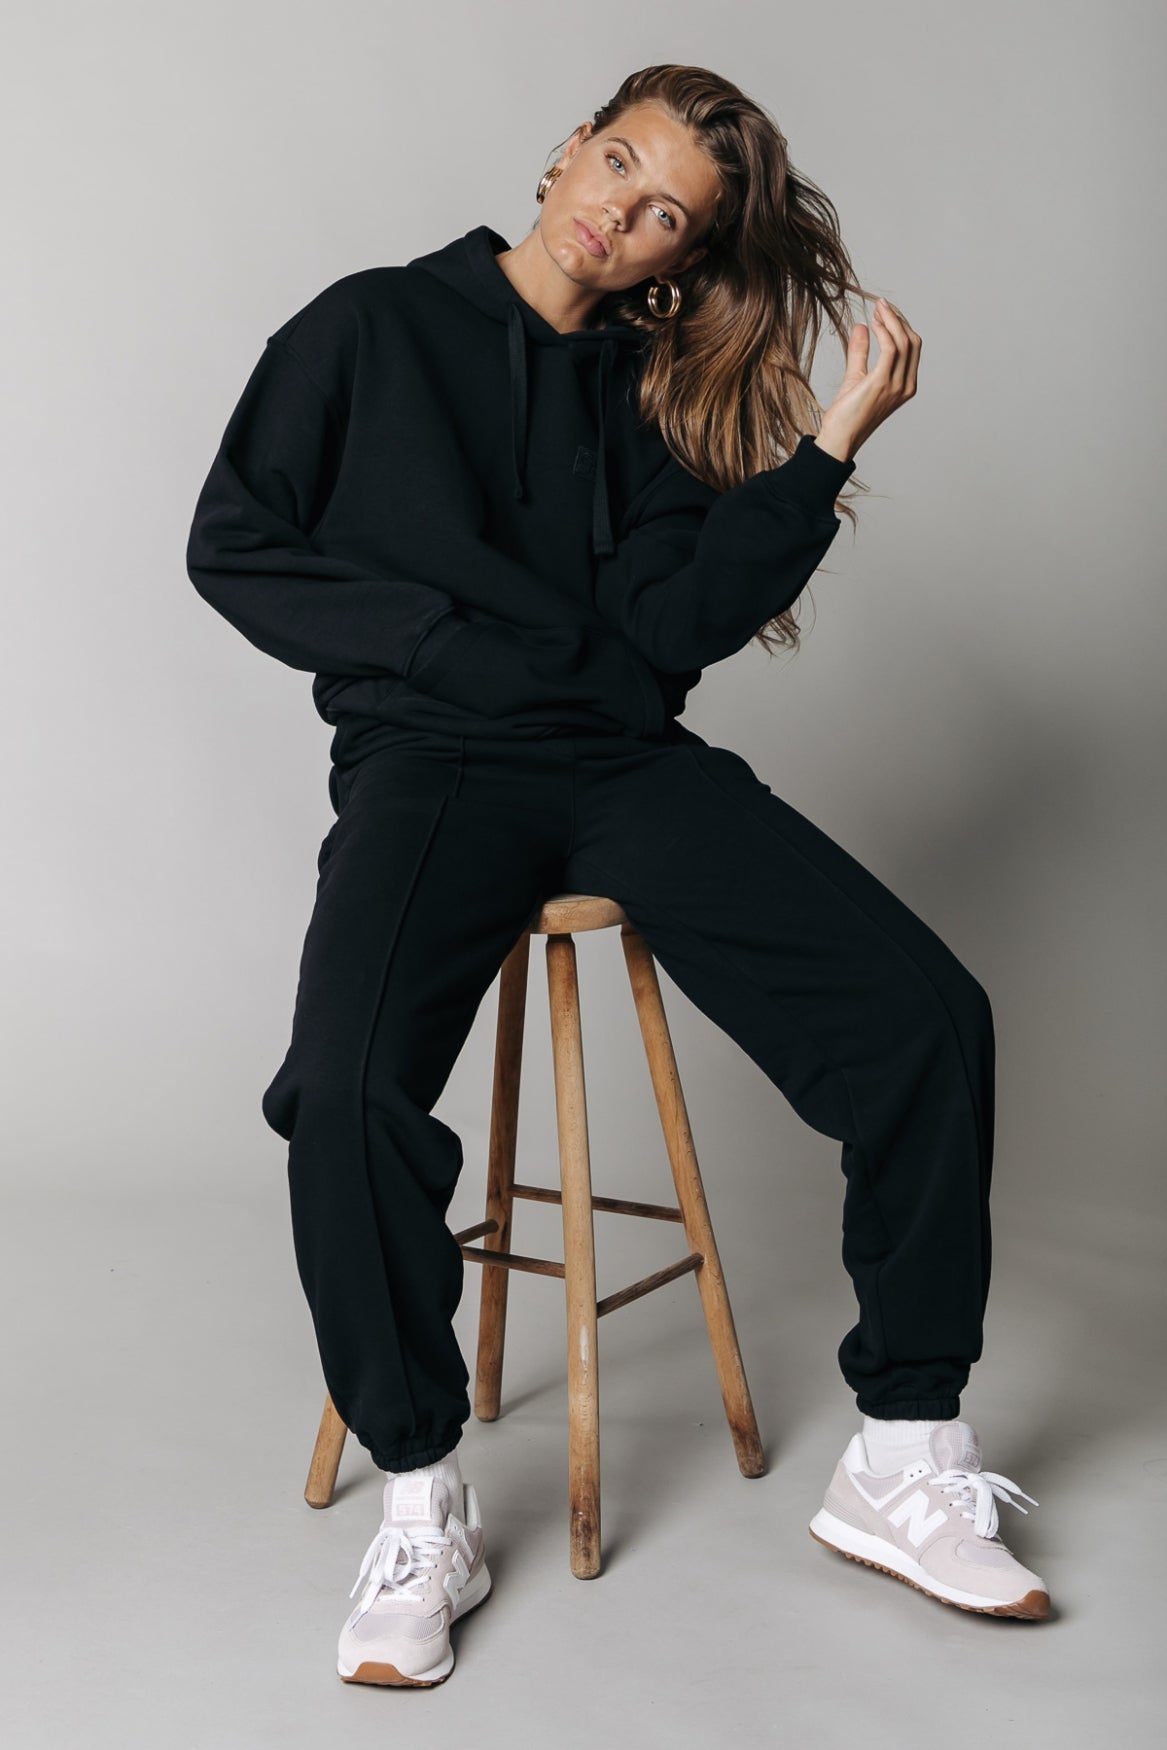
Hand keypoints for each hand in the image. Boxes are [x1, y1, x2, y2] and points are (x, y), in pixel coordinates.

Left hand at [815, 298, 920, 463]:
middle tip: (880, 305)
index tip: (883, 311)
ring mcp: (896, 386)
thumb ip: (860, 352)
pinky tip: (873, 322)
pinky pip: (890, 349)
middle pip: (913, 341)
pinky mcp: (882, 383)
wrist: (839, 438)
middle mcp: (906, 386)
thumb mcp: (855, 376)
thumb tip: (860, 326)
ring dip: (890, 320)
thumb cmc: (846, 415)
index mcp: (906, 385)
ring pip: (904, 342)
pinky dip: (884, 331)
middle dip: (898, 319)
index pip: (912, 348)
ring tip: (877, 309)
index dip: (900, 325)